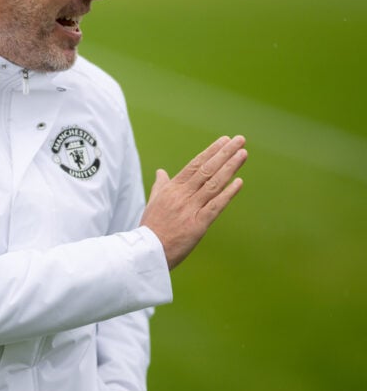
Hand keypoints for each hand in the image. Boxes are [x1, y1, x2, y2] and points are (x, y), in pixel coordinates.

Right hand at [139, 135, 247, 269]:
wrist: (147, 251)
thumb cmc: (150, 227)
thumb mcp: (153, 202)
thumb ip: (160, 185)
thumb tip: (161, 171)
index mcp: (171, 189)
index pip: (194, 165)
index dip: (210, 152)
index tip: (224, 141)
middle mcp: (182, 195)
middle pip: (207, 170)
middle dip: (224, 153)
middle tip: (239, 140)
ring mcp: (190, 209)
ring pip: (213, 184)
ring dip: (230, 168)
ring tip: (243, 154)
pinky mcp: (197, 224)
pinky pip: (215, 206)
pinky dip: (228, 194)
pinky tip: (239, 182)